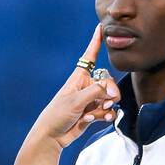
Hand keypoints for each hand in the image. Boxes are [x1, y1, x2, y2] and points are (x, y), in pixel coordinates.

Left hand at [30, 25, 120, 148]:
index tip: (100, 27)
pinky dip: (106, 115)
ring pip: (109, 98)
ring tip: (98, 113)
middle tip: (109, 100)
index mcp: (79, 77)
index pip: (90, 56)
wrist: (51, 136)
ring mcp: (90, 100)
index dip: (96, 42)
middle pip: (108, 81)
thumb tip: (113, 91)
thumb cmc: (57, 114)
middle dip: (111, 91)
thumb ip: (96, 92)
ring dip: (107, 106)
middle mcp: (86, 86)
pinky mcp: (92, 113)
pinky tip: (99, 120)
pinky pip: (107, 111)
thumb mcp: (76, 100)